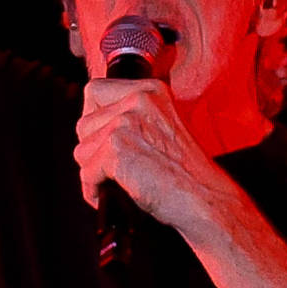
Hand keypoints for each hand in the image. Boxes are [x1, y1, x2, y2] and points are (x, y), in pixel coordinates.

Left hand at [74, 78, 235, 235]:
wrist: (205, 197)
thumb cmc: (186, 171)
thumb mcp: (161, 125)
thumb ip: (130, 116)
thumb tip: (89, 127)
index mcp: (150, 90)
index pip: (94, 91)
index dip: (93, 120)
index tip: (102, 139)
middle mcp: (138, 100)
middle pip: (83, 123)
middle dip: (93, 150)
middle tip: (114, 167)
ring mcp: (127, 123)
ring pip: (81, 150)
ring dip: (94, 172)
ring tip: (118, 181)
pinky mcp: (118, 150)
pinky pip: (86, 173)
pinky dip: (94, 190)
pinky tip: (114, 194)